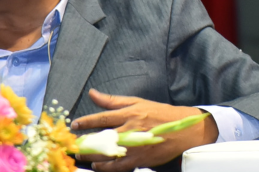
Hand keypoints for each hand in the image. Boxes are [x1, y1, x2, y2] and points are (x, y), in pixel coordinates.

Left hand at [69, 89, 219, 171]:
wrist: (184, 130)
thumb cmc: (160, 114)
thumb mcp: (137, 102)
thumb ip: (113, 100)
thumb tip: (93, 93)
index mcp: (130, 113)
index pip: (103, 117)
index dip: (87, 122)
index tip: (75, 125)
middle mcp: (132, 129)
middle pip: (103, 138)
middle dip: (86, 143)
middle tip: (74, 145)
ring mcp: (136, 146)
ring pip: (109, 153)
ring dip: (92, 156)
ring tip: (82, 156)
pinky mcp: (141, 159)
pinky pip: (120, 166)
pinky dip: (107, 167)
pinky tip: (98, 166)